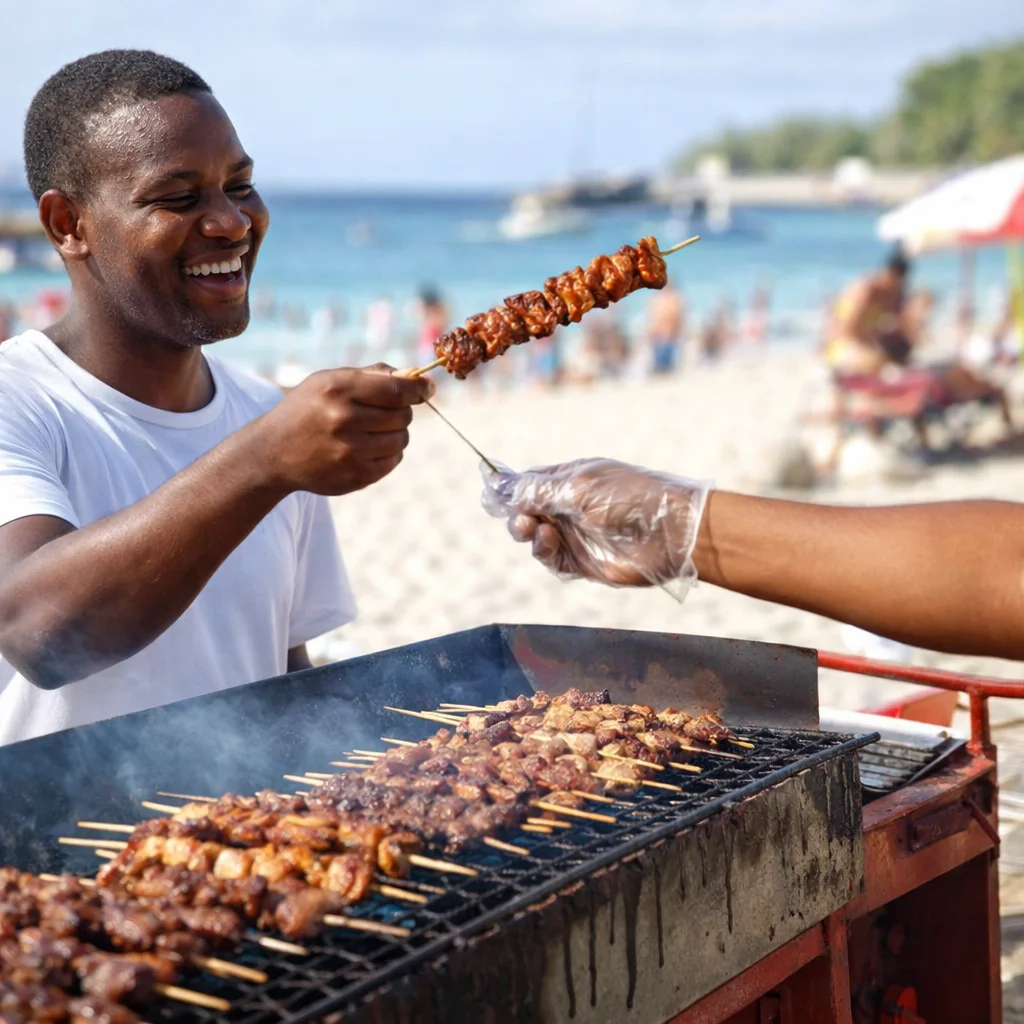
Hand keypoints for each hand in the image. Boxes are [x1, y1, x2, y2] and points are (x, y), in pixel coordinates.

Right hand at [256, 365, 432, 495]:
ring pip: (401, 439)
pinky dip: (388, 453)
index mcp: (337, 389)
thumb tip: (418, 377)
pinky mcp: (354, 476)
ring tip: (374, 430)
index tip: (427, 388)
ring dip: (396, 433)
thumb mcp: (329, 380)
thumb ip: (373, 375)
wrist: (273, 452)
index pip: (397, 389)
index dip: (419, 389)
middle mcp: (343, 420)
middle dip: (401, 411)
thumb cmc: (308, 408)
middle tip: (386, 411)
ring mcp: (349, 452)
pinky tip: (368, 447)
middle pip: (402, 415)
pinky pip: (392, 461)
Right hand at [482, 458, 711, 588]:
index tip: (488, 490)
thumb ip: (536, 490)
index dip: (507, 487)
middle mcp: (569, 506)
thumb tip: (496, 484)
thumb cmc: (629, 498)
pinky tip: (546, 541)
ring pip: (533, 536)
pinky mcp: (581, 562)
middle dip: (514, 513)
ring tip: (532, 529)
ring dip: (526, 532)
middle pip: (525, 510)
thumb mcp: (578, 487)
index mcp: (569, 479)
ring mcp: (574, 534)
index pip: (528, 481)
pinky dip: (542, 550)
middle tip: (519, 518)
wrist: (671, 533)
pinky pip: (549, 558)